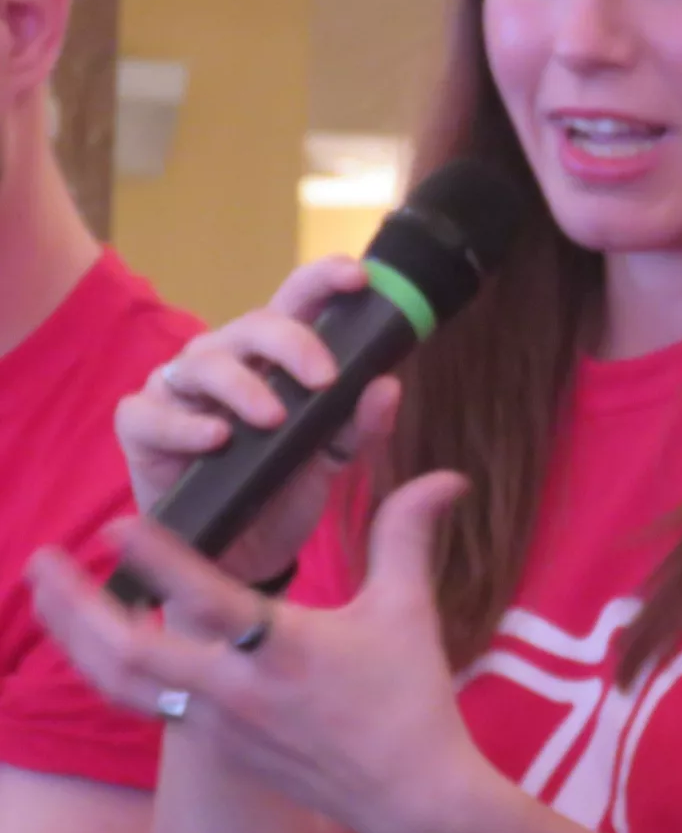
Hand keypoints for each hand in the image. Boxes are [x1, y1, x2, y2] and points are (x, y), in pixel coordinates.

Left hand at [25, 474, 491, 832]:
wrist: (410, 793)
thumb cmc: (410, 696)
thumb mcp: (408, 608)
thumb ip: (408, 532)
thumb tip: (449, 476)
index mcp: (284, 650)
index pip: (206, 599)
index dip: (156, 559)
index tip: (113, 523)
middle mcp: (237, 692)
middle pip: (129, 654)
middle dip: (75, 608)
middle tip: (41, 562)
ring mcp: (220, 727)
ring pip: (125, 685)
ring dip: (80, 641)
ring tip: (52, 601)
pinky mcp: (218, 747)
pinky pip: (150, 703)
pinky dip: (119, 668)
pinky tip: (110, 644)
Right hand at [118, 255, 400, 584]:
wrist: (243, 554)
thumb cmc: (286, 487)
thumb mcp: (334, 460)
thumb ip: (362, 426)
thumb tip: (388, 386)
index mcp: (277, 354)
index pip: (298, 297)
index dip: (325, 278)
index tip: (360, 278)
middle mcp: (227, 357)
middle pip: (256, 323)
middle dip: (293, 343)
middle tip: (324, 379)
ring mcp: (180, 387)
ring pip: (205, 361)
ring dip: (244, 386)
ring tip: (272, 419)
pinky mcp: (141, 425)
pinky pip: (151, 414)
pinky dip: (185, 426)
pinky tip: (216, 439)